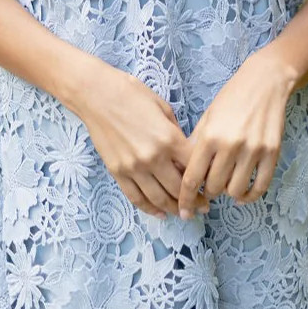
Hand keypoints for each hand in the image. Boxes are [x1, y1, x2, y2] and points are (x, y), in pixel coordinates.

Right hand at [75, 64, 209, 220]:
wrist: (97, 95)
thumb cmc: (131, 94)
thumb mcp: (163, 108)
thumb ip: (176, 133)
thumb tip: (184, 152)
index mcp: (169, 139)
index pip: (193, 168)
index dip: (205, 180)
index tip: (210, 186)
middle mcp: (153, 157)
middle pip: (178, 189)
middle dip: (193, 202)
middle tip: (203, 207)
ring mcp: (134, 168)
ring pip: (158, 198)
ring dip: (173, 209)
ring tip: (183, 214)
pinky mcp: (118, 172)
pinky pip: (136, 197)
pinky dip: (149, 208)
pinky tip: (159, 213)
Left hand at [177, 52, 292, 218]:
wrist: (265, 82)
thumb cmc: (230, 99)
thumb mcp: (207, 118)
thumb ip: (194, 146)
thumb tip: (180, 175)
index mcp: (209, 137)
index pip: (192, 178)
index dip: (185, 199)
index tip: (183, 211)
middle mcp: (231, 145)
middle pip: (213, 188)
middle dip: (208, 193)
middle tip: (208, 188)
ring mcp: (253, 150)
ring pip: (235, 190)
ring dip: (227, 193)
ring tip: (225, 185)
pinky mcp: (272, 153)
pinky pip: (259, 187)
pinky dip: (249, 196)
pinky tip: (242, 194)